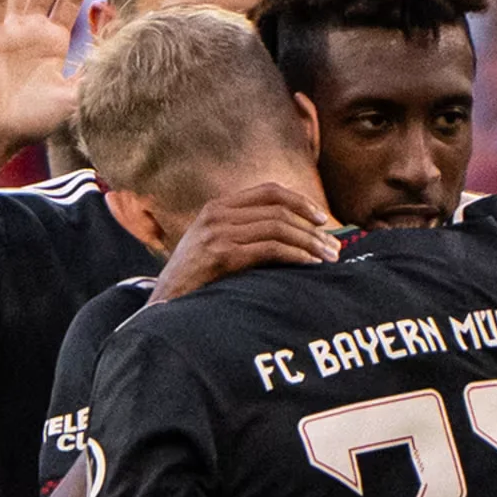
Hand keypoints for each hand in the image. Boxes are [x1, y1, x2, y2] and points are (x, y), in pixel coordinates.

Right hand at [148, 183, 336, 301]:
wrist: (163, 304)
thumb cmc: (193, 283)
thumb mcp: (213, 249)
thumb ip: (241, 235)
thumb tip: (289, 237)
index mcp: (217, 207)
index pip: (268, 191)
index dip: (299, 202)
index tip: (321, 220)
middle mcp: (217, 214)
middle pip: (278, 209)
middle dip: (311, 228)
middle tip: (334, 247)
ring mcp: (217, 233)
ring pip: (278, 228)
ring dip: (309, 243)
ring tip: (328, 259)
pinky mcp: (221, 255)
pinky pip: (270, 249)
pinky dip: (295, 256)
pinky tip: (310, 265)